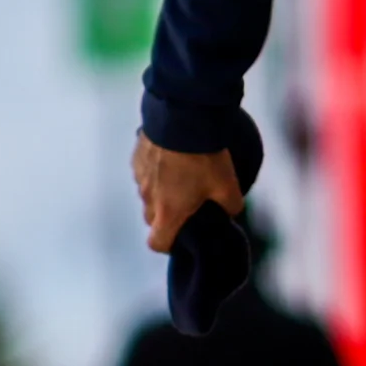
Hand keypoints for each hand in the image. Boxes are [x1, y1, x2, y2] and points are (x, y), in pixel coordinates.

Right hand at [133, 133, 242, 253]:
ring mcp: (139, 178)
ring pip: (148, 194)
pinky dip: (156, 172)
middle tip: (189, 202)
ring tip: (182, 174)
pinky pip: (144, 173)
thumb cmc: (204, 159)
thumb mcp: (229, 185)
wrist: (180, 120)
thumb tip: (229, 211)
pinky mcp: (135, 159)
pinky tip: (173, 157)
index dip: (168, 245)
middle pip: (152, 219)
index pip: (157, 243)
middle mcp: (148, 199)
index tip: (181, 236)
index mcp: (169, 213)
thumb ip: (230, 206)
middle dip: (167, 216)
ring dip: (161, 191)